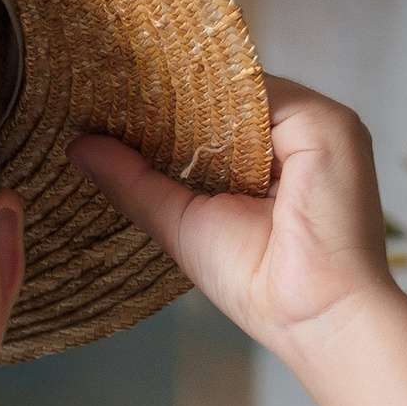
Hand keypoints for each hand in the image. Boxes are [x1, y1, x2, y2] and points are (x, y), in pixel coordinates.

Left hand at [72, 80, 400, 362]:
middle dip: (170, 96)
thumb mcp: (181, 222)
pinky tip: (170, 109)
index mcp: (276, 154)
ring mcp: (319, 124)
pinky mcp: (327, 125)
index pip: (215, 108)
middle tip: (104, 92)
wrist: (313, 317)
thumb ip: (135, 181)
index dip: (165, 106)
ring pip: (239, 88)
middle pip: (227, 94)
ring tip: (125, 95)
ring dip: (188, 95)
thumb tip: (80, 147)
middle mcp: (300, 132)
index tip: (108, 103)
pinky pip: (259, 94)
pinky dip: (215, 100)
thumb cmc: (260, 284)